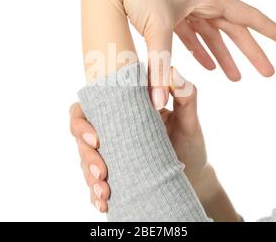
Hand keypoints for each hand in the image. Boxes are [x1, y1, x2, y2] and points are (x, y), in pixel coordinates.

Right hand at [69, 67, 240, 220]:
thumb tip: (174, 72)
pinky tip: (102, 203)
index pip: (90, 108)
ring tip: (105, 192)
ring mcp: (111, 154)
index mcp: (122, 110)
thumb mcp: (189, 120)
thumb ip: (186, 96)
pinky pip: (94, 184)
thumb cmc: (188, 142)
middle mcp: (111, 130)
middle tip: (101, 172)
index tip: (96, 140)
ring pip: (84, 162)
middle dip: (85, 156)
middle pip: (81, 138)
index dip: (82, 123)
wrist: (193, 175)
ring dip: (89, 178)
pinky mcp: (114, 175)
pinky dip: (94, 195)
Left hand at [82, 0, 275, 108]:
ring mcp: (185, 5)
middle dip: (250, 52)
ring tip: (233, 77)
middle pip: (234, 29)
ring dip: (222, 55)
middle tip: (266, 74)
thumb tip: (159, 102)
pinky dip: (199, 48)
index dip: (273, 33)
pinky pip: (191, 32)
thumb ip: (161, 67)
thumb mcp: (155, 27)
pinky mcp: (168, 12)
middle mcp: (200, 0)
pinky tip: (204, 63)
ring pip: (212, 33)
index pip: (249, 18)